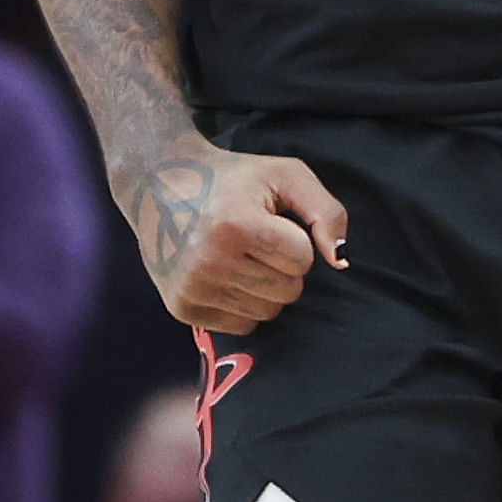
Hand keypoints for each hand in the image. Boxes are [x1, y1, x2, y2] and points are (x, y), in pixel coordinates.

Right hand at [127, 143, 349, 335]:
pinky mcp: (181, 307)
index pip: (303, 260)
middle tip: (255, 241)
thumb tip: (341, 262)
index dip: (295, 240)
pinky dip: (241, 305)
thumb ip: (327, 212)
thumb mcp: (285, 175)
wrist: (159, 182)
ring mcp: (192, 286)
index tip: (272, 223)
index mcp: (236, 224)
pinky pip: (240, 326)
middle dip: (282, 267)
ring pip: (267, 313)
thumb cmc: (233, 178)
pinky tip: (224, 274)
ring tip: (239, 256)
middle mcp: (210, 259)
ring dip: (263, 289)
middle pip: (288, 291)